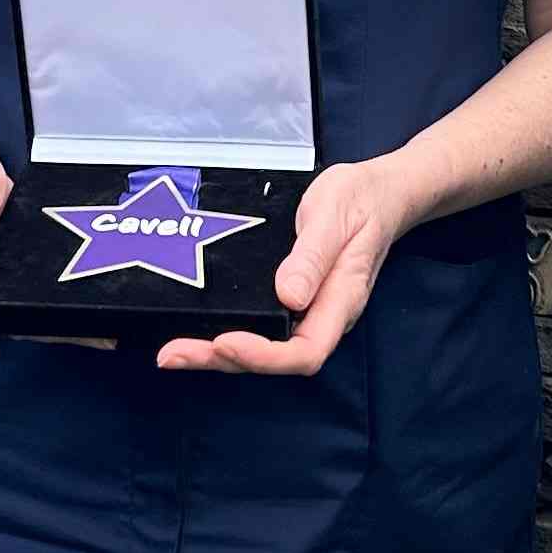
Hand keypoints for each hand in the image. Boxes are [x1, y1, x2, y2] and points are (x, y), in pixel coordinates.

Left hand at [159, 156, 408, 376]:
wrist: (377, 192)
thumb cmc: (360, 200)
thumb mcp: (334, 216)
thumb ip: (313, 256)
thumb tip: (289, 296)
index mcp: (341, 300)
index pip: (305, 351)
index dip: (264, 356)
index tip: (225, 341)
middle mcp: (322, 315)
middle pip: (276, 358)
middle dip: (224, 360)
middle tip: (174, 354)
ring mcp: (307, 309)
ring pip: (264, 346)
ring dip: (217, 354)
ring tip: (174, 352)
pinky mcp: (291, 298)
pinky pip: (260, 324)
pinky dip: (225, 330)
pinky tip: (196, 328)